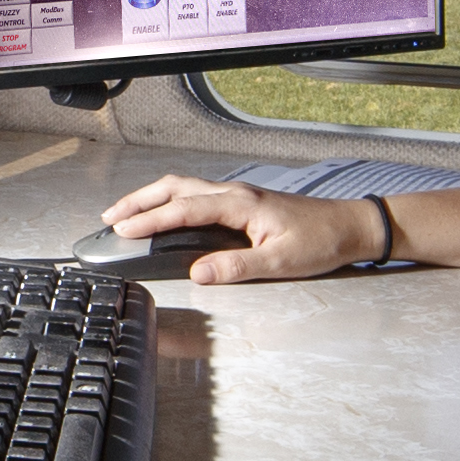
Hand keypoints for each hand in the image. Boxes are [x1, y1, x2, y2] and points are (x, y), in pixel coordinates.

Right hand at [95, 173, 379, 285]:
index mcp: (241, 203)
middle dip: (139, 201)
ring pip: (183, 188)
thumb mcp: (281, 263)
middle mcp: (236, 193)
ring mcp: (238, 195)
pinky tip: (163, 214)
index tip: (123, 230)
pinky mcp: (242, 202)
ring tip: (125, 214)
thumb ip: (238, 267)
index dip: (151, 220)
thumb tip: (200, 273)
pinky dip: (170, 201)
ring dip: (151, 198)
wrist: (350, 226)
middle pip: (175, 188)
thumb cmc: (322, 241)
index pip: (184, 209)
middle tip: (109, 218)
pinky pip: (195, 195)